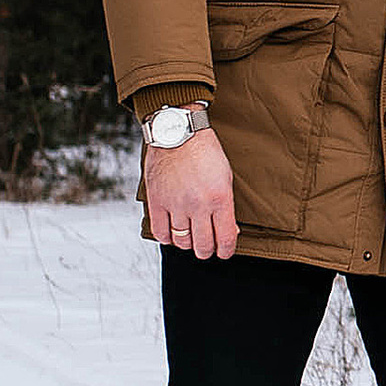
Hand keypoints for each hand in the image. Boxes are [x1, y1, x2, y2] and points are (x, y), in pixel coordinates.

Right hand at [144, 124, 237, 259]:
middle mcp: (198, 205)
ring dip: (188, 244)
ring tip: (191, 239)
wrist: (178, 132)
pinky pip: (161, 232)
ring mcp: (176, 204)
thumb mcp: (226, 176)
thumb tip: (229, 231)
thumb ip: (226, 206)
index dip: (226, 251)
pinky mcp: (157, 201)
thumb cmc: (206, 152)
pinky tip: (172, 234)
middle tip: (207, 248)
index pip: (225, 238)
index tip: (224, 253)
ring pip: (182, 241)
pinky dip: (167, 238)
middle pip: (203, 245)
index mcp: (220, 198)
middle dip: (207, 251)